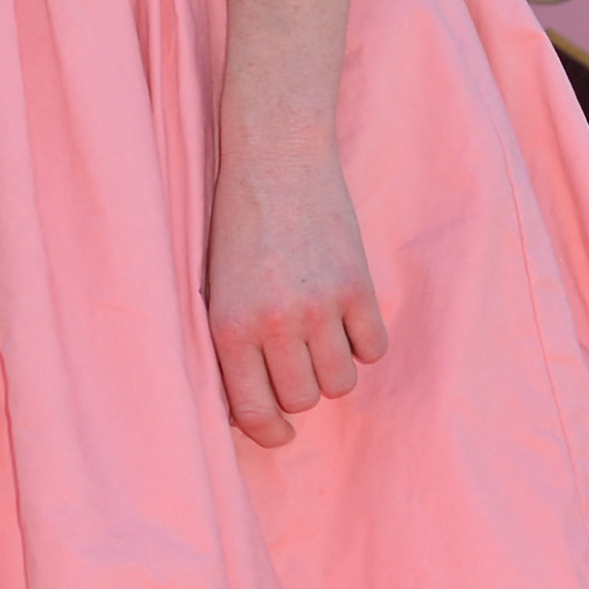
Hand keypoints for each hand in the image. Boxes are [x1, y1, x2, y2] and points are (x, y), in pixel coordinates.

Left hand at [204, 146, 387, 446]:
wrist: (275, 156)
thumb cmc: (236, 223)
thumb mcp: (215, 284)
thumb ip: (230, 344)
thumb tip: (249, 410)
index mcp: (230, 325)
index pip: (256, 412)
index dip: (269, 432)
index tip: (278, 431)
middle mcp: (276, 323)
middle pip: (304, 400)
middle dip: (299, 389)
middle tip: (293, 361)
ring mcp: (321, 306)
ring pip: (341, 382)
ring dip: (332, 368)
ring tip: (317, 334)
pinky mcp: (359, 287)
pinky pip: (373, 349)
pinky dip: (362, 341)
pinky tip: (343, 313)